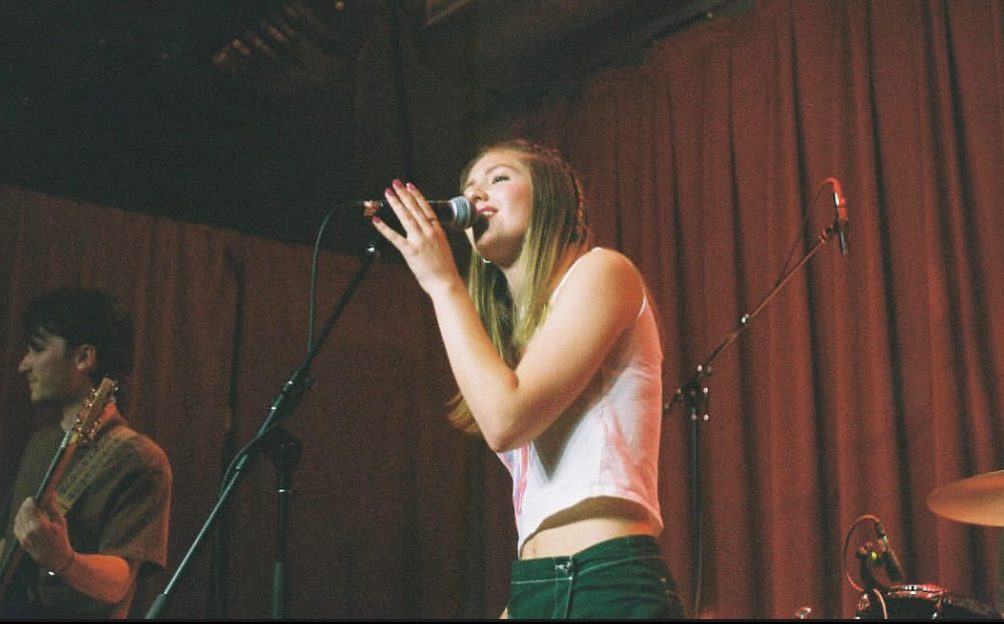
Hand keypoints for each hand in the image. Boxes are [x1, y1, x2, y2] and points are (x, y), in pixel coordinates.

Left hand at [13, 496, 73, 571]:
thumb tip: (51, 494)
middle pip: (23, 512)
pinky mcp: (21, 541)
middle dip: (26, 505)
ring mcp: (24, 537)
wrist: (56, 558)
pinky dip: (19, 520)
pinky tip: (25, 517)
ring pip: (18, 519)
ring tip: (29, 508)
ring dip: (22, 512)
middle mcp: (29, 531)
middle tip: (32, 501)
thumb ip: (52, 507)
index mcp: (40, 525)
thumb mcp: (60, 522)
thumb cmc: (61, 539)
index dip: (31, 501)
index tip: (34, 497)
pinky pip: (16, 527)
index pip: (30, 508)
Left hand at [371, 179, 464, 296]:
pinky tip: (376, 220)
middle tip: (395, 183)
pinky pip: (395, 237)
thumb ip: (434, 238)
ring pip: (406, 217)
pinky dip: (384, 227)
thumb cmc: (444, 269)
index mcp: (438, 231)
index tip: (410, 186)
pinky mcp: (411, 251)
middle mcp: (429, 232)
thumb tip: (426, 232)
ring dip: (396, 203)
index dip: (417, 196)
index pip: (426, 208)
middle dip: (404, 194)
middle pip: (415, 209)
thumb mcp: (442, 248)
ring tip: (388, 193)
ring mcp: (420, 241)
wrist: (446, 283)